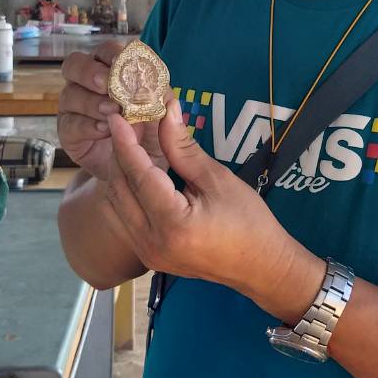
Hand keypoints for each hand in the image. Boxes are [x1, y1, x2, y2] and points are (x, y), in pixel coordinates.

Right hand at [58, 42, 169, 178]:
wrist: (136, 169)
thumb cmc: (150, 136)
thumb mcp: (162, 119)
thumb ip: (163, 106)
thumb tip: (168, 98)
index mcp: (110, 70)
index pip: (106, 51)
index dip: (112, 54)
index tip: (122, 62)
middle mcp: (87, 84)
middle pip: (75, 64)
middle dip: (90, 71)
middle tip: (107, 84)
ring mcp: (74, 107)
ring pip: (70, 94)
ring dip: (92, 101)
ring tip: (112, 112)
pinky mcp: (68, 132)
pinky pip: (70, 124)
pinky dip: (87, 125)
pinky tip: (104, 130)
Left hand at [104, 104, 321, 320]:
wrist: (260, 266)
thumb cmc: (249, 222)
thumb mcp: (218, 179)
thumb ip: (183, 148)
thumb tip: (166, 111)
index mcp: (172, 224)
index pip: (138, 175)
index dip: (125, 143)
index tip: (117, 116)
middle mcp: (151, 243)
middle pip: (120, 189)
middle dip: (120, 153)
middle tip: (127, 124)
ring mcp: (147, 253)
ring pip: (117, 204)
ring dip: (120, 173)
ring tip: (131, 143)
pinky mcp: (149, 255)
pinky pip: (126, 218)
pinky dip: (127, 192)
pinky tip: (139, 171)